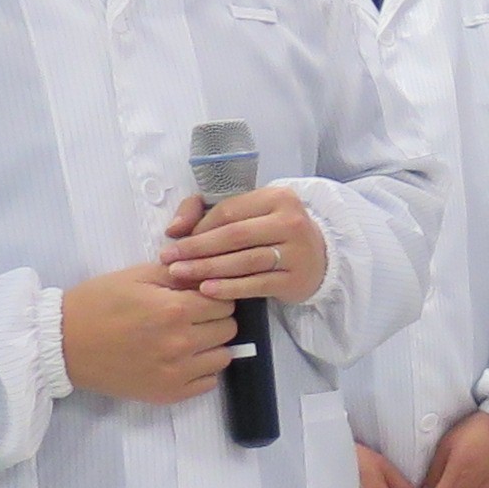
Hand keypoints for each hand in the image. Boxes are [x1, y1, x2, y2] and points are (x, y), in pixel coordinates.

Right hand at [59, 260, 237, 406]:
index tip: (200, 297)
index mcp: (175, 309)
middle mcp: (181, 342)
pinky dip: (201, 370)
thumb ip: (178, 274)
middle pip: (228, 329)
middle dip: (215, 319)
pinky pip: (209, 383)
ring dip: (211, 345)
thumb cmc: (97, 303)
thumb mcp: (136, 275)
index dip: (214, 297)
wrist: (62, 344)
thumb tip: (210, 276)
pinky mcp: (168, 393)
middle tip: (193, 316)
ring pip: (223, 357)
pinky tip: (181, 359)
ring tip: (188, 338)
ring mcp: (176, 372)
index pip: (225, 303)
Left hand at [159, 183, 329, 303]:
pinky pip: (257, 284)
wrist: (318, 258)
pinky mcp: (296, 279)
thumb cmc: (272, 233)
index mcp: (278, 198)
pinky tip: (208, 290)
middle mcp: (291, 221)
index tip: (175, 241)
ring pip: (245, 261)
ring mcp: (297, 251)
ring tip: (182, 275)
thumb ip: (205, 212)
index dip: (199, 227)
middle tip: (170, 260)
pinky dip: (230, 288)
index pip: (230, 211)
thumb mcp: (248, 213)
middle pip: (235, 235)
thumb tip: (174, 228)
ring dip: (209, 268)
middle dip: (198, 249)